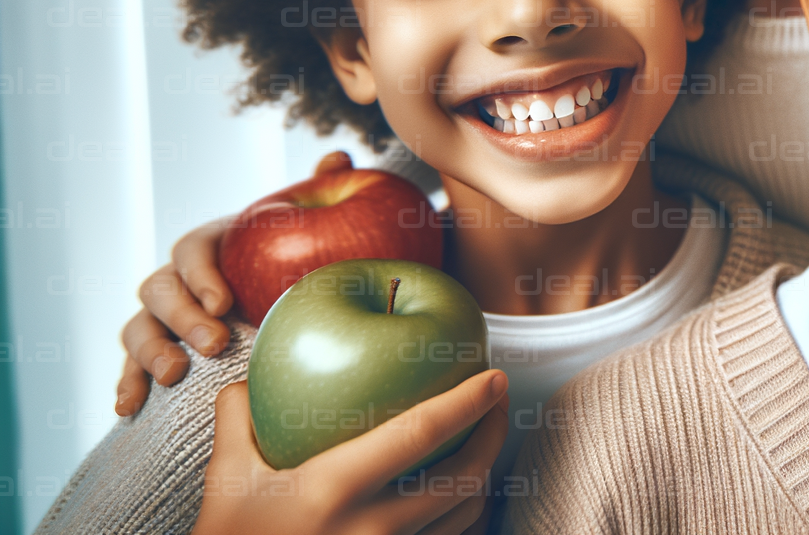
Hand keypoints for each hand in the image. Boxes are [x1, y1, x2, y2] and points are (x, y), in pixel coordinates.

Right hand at [116, 151, 354, 415]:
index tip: (225, 302)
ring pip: (137, 328)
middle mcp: (178, 279)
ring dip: (151, 351)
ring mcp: (161, 318)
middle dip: (182, 317)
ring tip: (175, 375)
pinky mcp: (157, 354)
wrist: (276, 308)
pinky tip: (129, 408)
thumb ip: (317, 195)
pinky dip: (126, 384)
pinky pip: (130, 367)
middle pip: (159, 290)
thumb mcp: (306, 231)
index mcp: (211, 246)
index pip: (191, 250)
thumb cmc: (290, 263)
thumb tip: (340, 158)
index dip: (201, 274)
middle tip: (216, 342)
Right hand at [193, 368, 508, 534]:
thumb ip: (239, 419)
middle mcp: (373, 528)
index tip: (495, 377)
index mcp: (334, 489)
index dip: (467, 402)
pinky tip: (457, 491)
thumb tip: (253, 375)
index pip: (420, 433)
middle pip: (464, 477)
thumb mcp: (226, 482)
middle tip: (496, 404)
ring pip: (464, 515)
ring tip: (481, 442)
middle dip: (493, 435)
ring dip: (482, 474)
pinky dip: (461, 514)